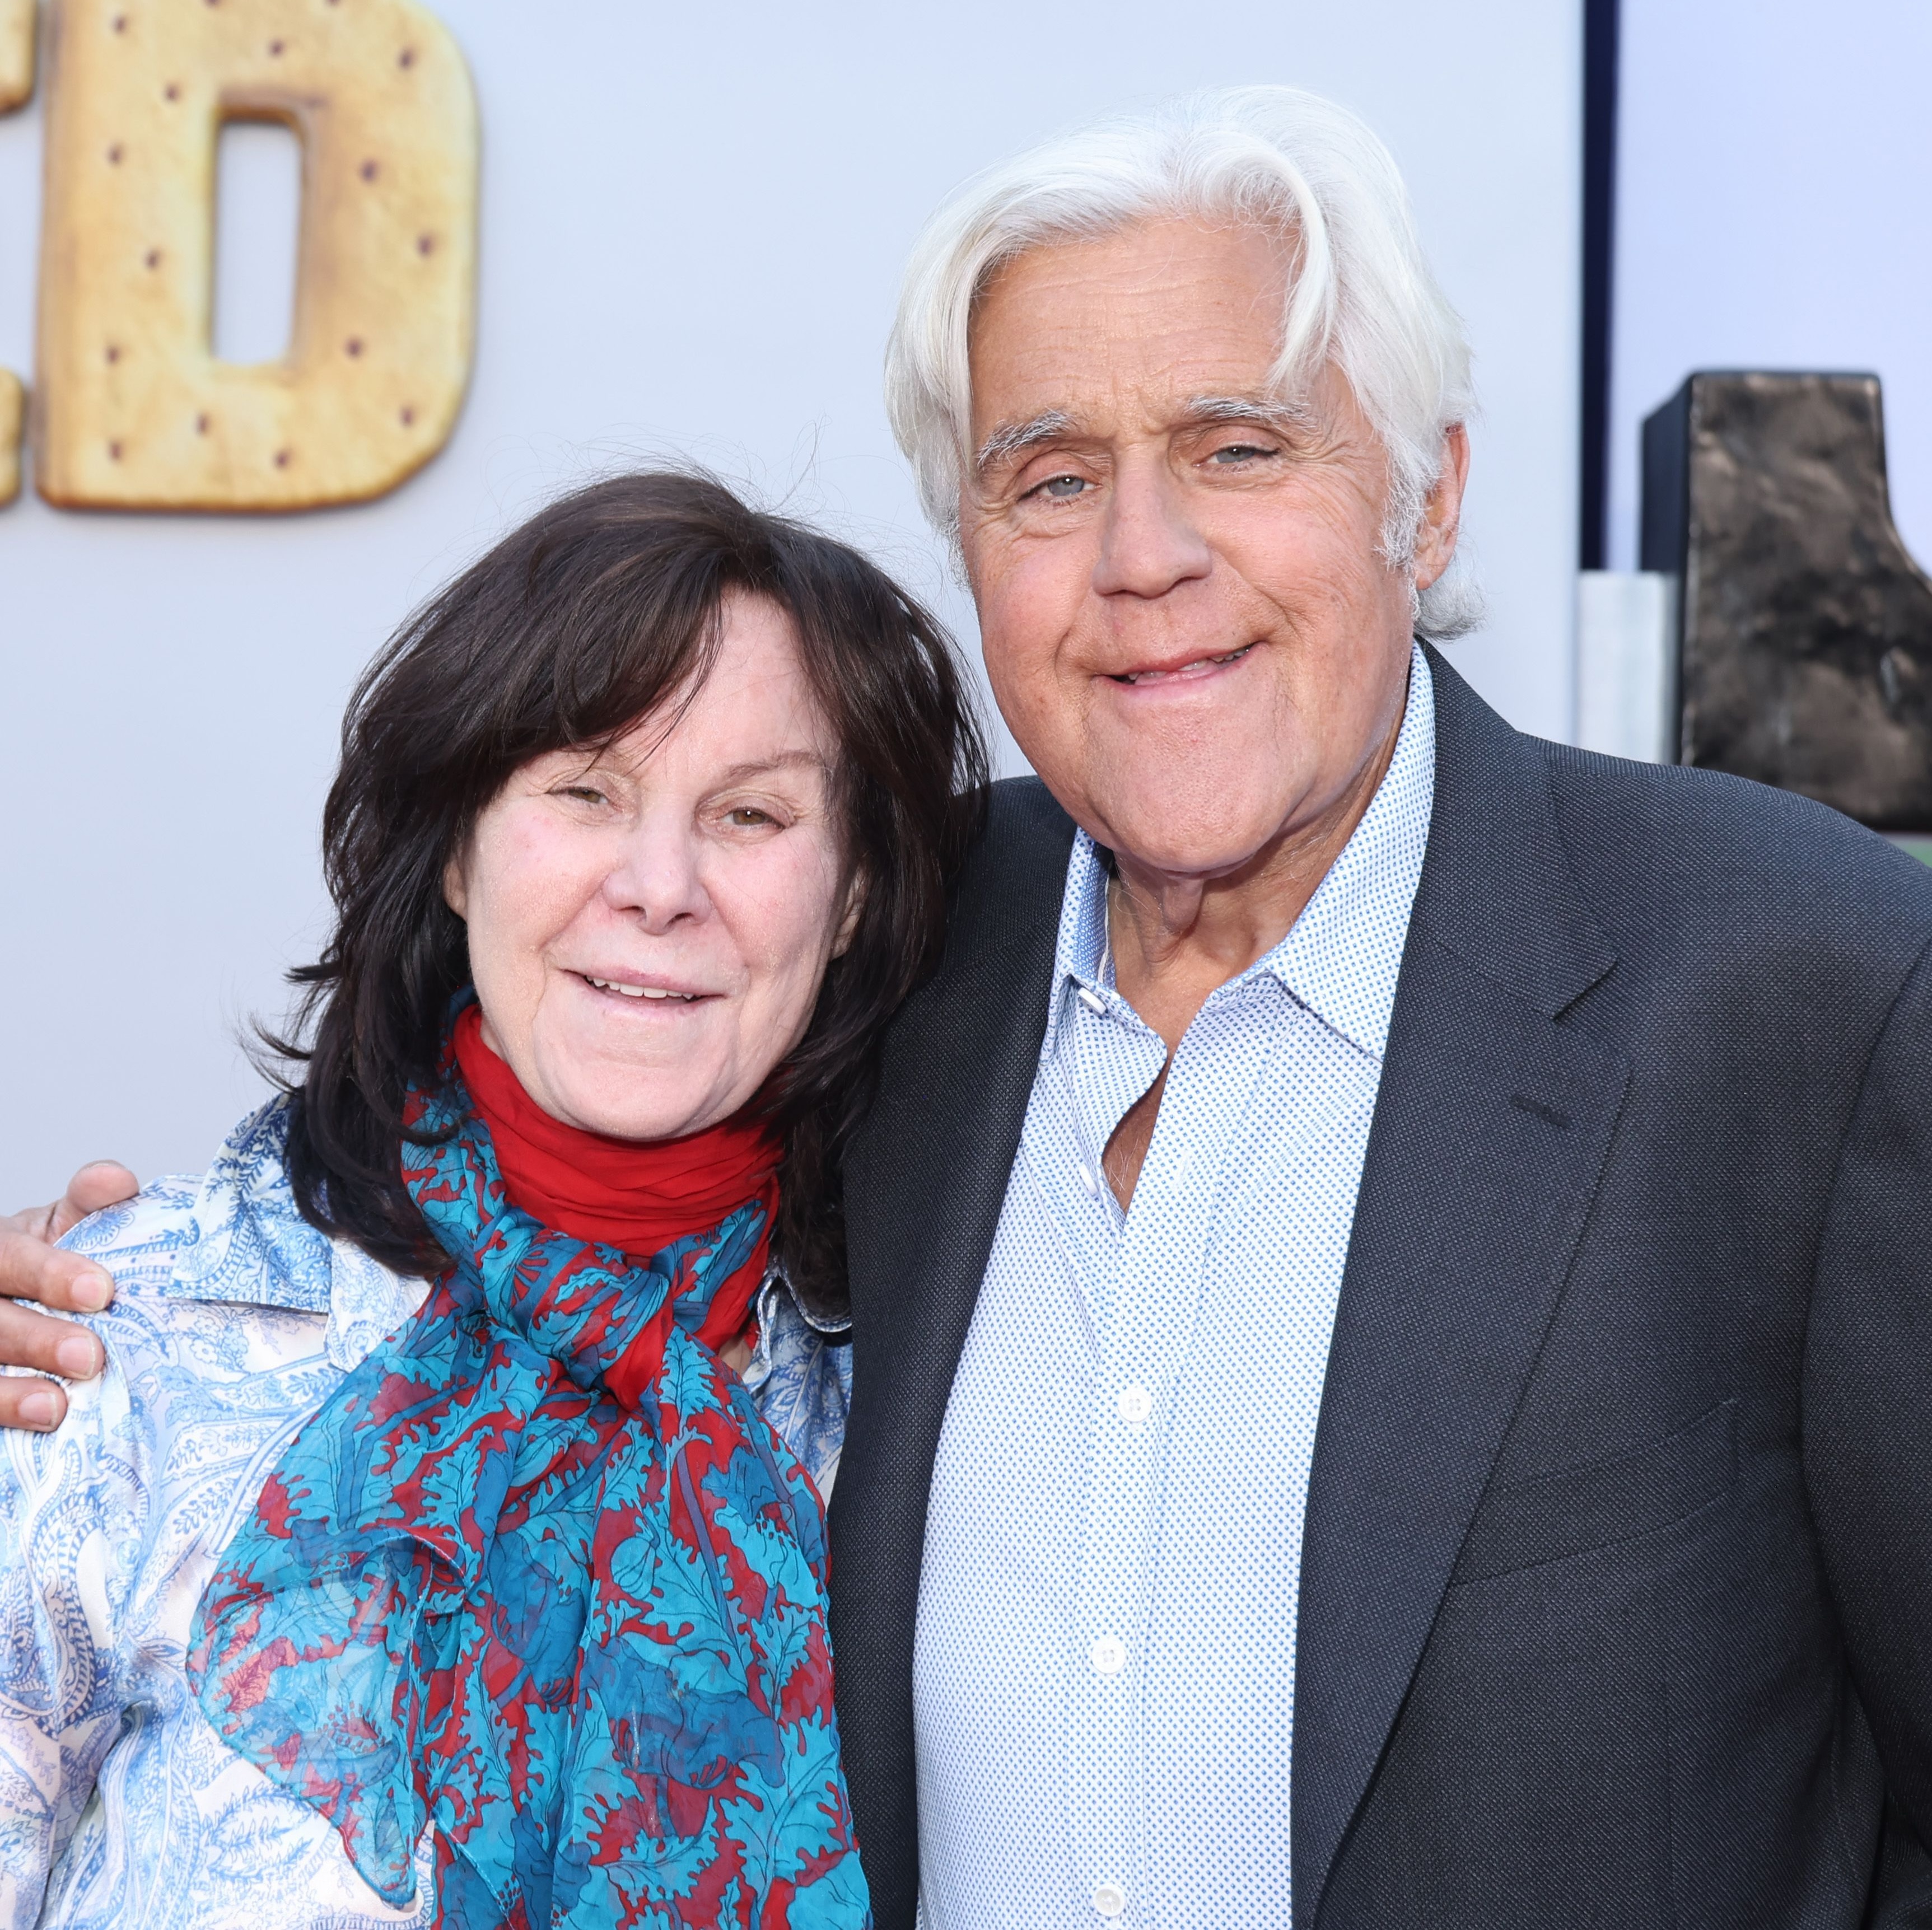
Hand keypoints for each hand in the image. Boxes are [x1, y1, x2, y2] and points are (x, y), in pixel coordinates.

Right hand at [0, 1164, 137, 1430]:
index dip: (50, 1273)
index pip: (9, 1257)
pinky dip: (1, 1417)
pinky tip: (35, 1428)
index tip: (101, 1291)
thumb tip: (117, 1181)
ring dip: (6, 1392)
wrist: (7, 1297)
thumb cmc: (37, 1268)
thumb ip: (86, 1208)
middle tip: (89, 1356)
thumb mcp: (56, 1231)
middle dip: (35, 1339)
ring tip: (55, 1406)